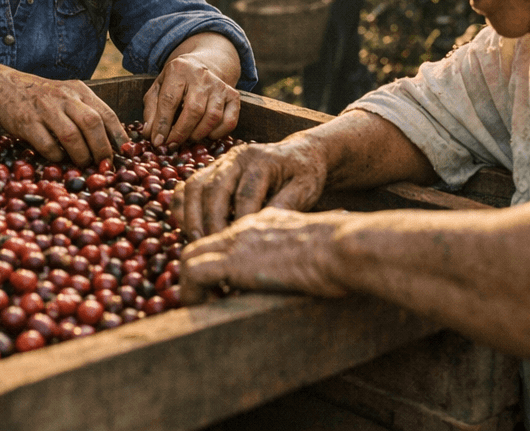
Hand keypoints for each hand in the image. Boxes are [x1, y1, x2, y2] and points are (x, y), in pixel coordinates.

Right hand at [0, 73, 125, 166]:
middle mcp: (64, 97)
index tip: (124, 153)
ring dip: (81, 155)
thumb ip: (87, 111)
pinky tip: (59, 159)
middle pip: (92, 123)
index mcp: (78, 91)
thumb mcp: (68, 95)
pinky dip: (57, 157)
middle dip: (101, 148)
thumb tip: (112, 142)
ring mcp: (45, 109)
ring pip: (71, 136)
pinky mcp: (27, 122)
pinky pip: (47, 145)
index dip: (118, 135)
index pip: (106, 113)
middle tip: (103, 164)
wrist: (5, 86)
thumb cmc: (43, 97)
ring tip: (83, 164)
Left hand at [141, 52, 238, 149]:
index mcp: (178, 70)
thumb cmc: (175, 83)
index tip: (158, 141)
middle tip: (172, 145)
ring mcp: (219, 85)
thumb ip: (151, 111)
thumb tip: (150, 134)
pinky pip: (229, 121)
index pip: (169, 100)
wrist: (201, 66)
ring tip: (188, 139)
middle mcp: (201, 75)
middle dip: (181, 132)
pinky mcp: (233, 95)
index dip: (162, 124)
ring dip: (199, 134)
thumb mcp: (157, 89)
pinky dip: (218, 133)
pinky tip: (207, 134)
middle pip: (194, 109)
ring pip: (213, 116)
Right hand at [172, 134, 328, 240]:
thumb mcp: (306, 189)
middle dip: (210, 221)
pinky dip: (182, 206)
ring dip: (191, 215)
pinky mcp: (211, 170)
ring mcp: (221, 161)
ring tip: (197, 241)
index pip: (245, 194)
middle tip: (213, 247)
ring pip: (195, 186)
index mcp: (262, 160)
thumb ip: (287, 206)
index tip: (240, 249)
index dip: (240, 222)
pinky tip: (187, 228)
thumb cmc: (305, 174)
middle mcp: (237, 156)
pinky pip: (187, 186)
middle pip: (214, 189)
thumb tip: (264, 229)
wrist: (299, 153)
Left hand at [178, 208, 354, 303]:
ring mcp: (238, 243)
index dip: (216, 261)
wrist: (341, 246)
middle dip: (193, 270)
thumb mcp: (315, 246)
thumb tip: (315, 271)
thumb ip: (302, 253)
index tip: (218, 285)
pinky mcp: (235, 262)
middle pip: (200, 243)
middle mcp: (244, 229)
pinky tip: (199, 308)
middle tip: (198, 296)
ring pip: (189, 255)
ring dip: (187, 283)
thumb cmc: (342, 249)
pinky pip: (194, 273)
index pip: (225, 238)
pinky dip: (190, 292)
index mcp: (263, 222)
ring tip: (196, 305)